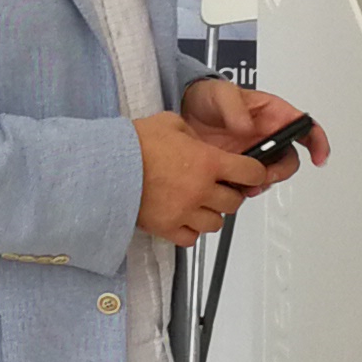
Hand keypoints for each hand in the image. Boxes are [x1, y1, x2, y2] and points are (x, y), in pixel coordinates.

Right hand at [137, 111, 270, 241]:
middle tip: (220, 187)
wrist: (106, 168)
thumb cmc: (134, 145)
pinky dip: (191, 230)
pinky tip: (184, 218)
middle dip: (230, 193)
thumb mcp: (170, 123)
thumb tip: (199, 143)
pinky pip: (192, 238)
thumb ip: (193, 135)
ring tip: (200, 204)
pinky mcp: (168, 228)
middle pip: (235, 202)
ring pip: (216, 224)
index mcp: (208, 162)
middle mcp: (201, 190)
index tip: (251, 173)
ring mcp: (185, 212)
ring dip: (212, 213)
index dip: (255, 172)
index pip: (251, 173)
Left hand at [180, 76, 327, 180]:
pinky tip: (234, 185)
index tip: (318, 157)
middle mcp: (268, 136)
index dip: (318, 142)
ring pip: (271, 175)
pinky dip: (246, 188)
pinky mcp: (239, 167)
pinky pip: (250, 183)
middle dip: (281, 171)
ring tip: (246, 182)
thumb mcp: (221, 94)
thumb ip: (235, 107)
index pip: (305, 127)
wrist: (185, 112)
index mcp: (273, 114)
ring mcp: (254, 153)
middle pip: (290, 159)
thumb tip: (247, 127)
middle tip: (265, 174)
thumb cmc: (208, 96)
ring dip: (262, 183)